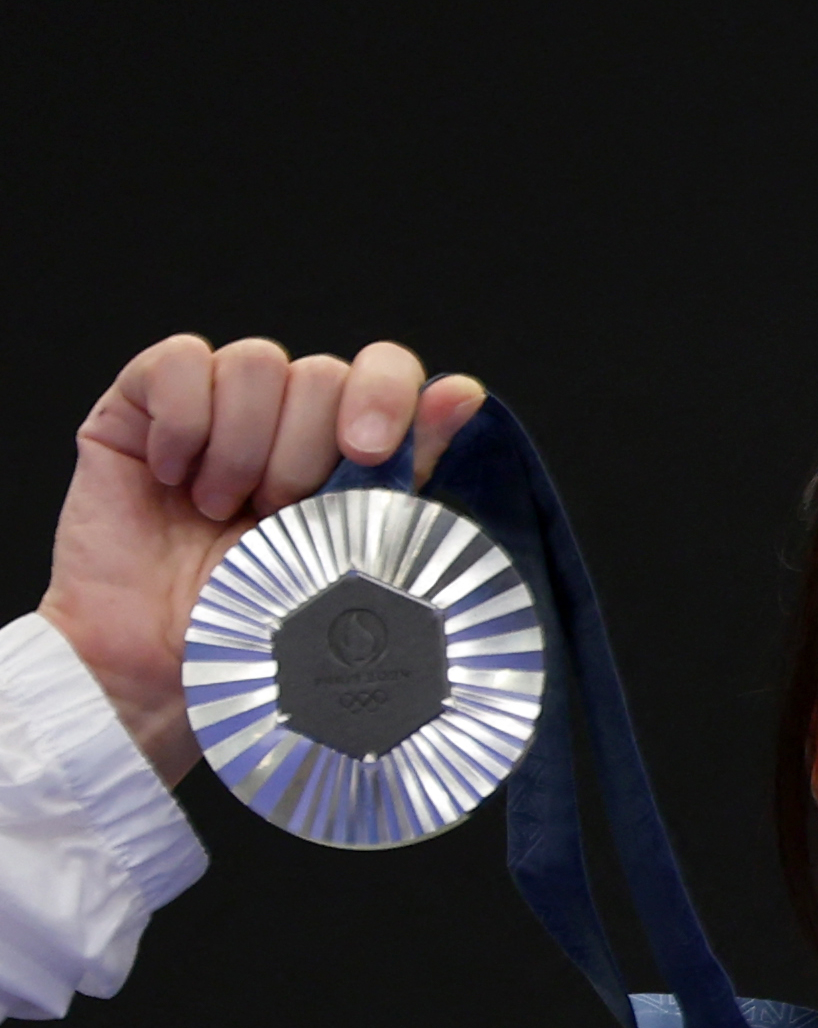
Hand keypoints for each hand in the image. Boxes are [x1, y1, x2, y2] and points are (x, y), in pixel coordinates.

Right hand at [37, 337, 486, 786]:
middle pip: (322, 372)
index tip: (369, 450)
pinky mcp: (142, 408)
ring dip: (243, 447)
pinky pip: (178, 362)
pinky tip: (174, 478)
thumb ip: (406, 470)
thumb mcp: (355, 553)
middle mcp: (285, 422)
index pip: (386, 370)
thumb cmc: (263, 627)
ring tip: (219, 510)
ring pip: (255, 362)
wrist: (167, 666)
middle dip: (306, 451)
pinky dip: (182, 422)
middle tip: (277, 514)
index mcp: (346, 453)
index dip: (387, 393)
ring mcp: (214, 409)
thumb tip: (465, 393)